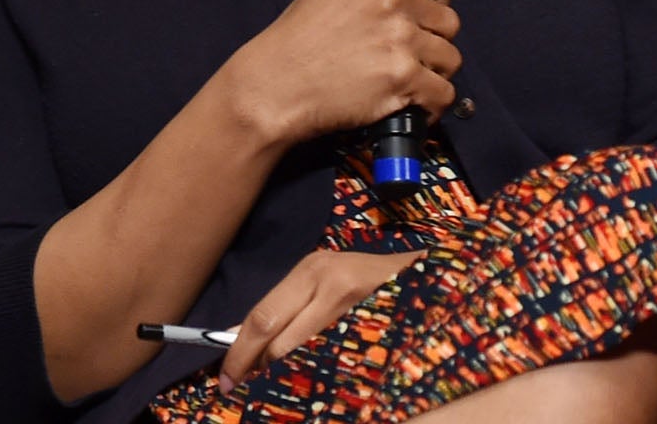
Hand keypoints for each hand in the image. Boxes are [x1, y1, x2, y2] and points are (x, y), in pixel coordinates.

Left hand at [216, 248, 420, 391]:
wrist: (431, 276)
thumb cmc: (373, 278)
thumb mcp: (325, 279)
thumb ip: (288, 306)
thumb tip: (239, 334)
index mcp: (311, 270)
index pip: (262, 316)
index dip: (239, 349)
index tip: (225, 374)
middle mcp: (328, 283)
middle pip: (275, 335)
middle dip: (251, 364)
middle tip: (236, 385)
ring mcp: (353, 306)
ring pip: (301, 352)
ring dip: (278, 372)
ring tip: (265, 384)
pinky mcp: (374, 327)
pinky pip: (330, 358)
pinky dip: (310, 373)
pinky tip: (302, 381)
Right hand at [223, 0, 461, 148]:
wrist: (275, 85)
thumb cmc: (294, 41)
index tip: (425, 12)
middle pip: (450, 22)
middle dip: (433, 39)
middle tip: (407, 52)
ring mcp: (401, 39)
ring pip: (451, 59)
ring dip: (433, 72)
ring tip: (406, 80)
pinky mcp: (404, 77)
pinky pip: (443, 93)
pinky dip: (431, 105)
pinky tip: (411, 104)